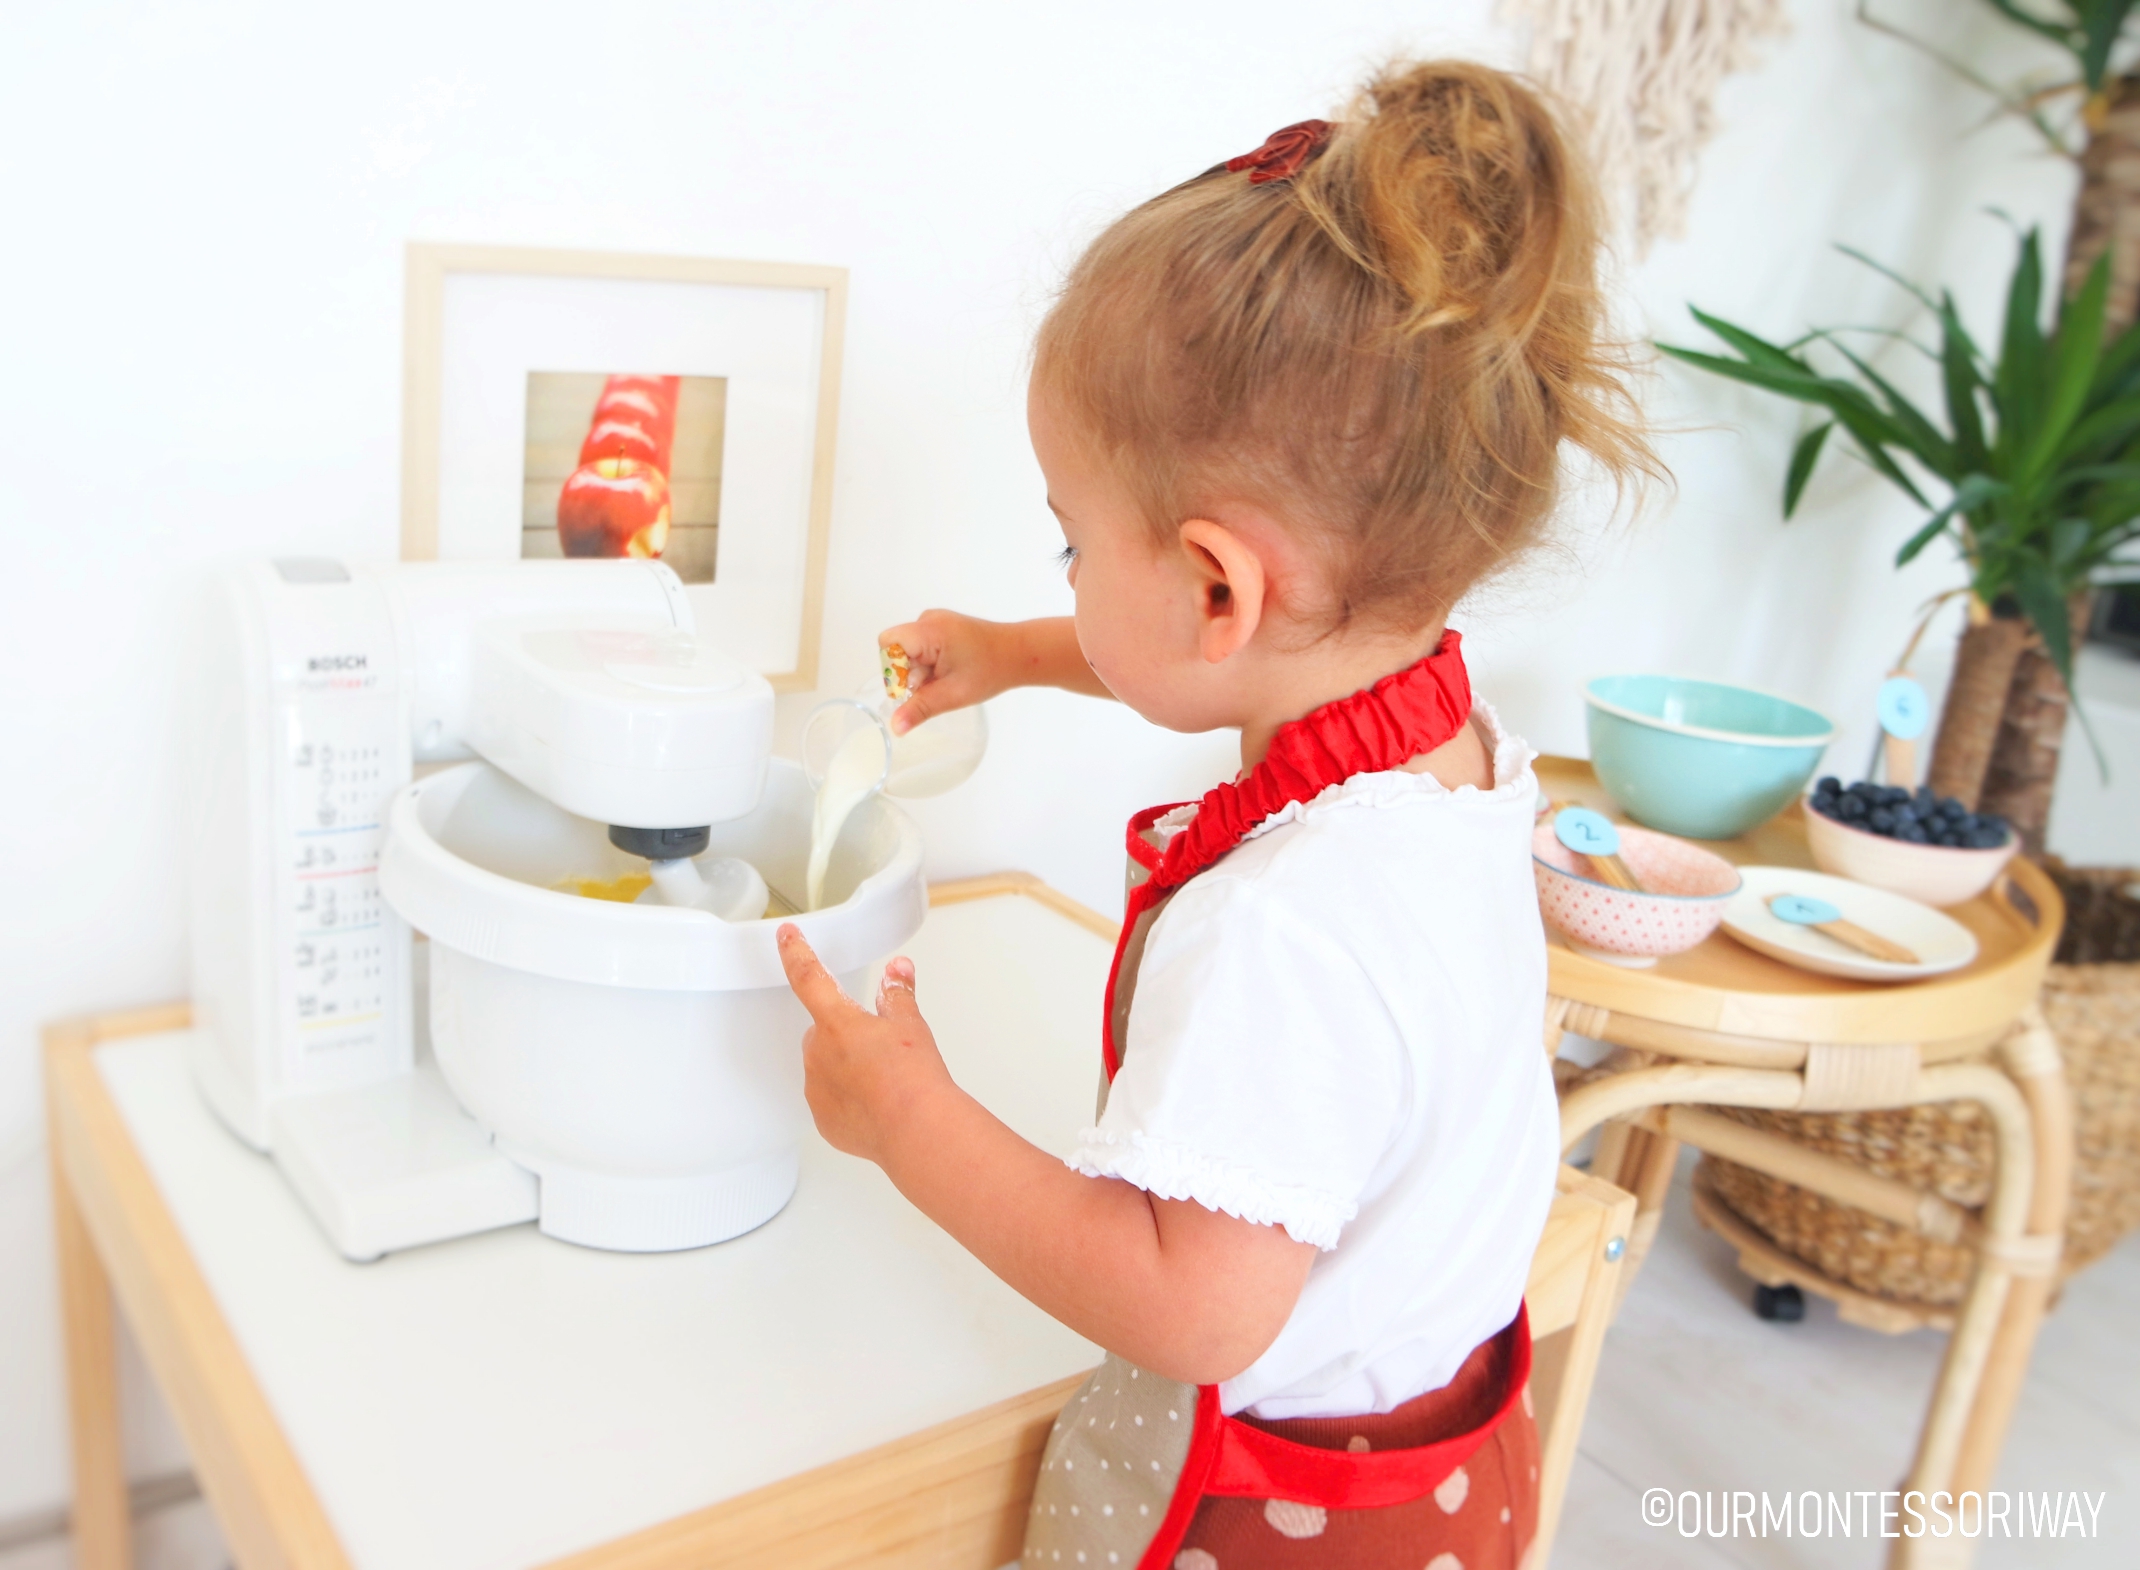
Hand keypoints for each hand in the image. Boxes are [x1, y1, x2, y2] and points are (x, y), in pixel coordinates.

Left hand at [776, 924, 954, 1163]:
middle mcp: (818, 1053)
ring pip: (824, 1067)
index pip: (808, 975)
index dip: (796, 951)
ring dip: (845, 1068)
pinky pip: (829, 1101)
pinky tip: (875, 1105)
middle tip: (878, 1048)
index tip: (786, 936)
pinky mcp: (823, 1120)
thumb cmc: (914, 1079)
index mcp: (837, 1021)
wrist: (916, 1131)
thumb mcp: (910, 1025)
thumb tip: (898, 970)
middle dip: (844, 1034)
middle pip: (822, 1031)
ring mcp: (816, 1089)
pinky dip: (848, 1100)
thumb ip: (897, 994)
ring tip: (882, 1081)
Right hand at [879, 613, 1108, 729]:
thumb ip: (920, 709)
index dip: (894, 669)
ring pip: (909, 651)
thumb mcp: (952, 695)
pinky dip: (930, 664)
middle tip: (937, 685)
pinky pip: (921, 648)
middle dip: (910, 674)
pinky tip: (950, 672)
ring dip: (921, 671)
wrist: (1020, 654)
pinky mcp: (942, 627)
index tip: (915, 684)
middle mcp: (929, 619)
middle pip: (897, 649)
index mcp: (929, 630)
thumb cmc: (992, 670)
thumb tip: (895, 726)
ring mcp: (935, 621)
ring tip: (948, 679)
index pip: (887, 644)